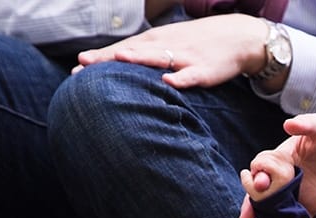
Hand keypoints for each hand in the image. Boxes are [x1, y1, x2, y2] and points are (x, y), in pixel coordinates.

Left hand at [73, 15, 266, 88]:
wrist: (238, 37)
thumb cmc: (198, 43)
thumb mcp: (169, 44)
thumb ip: (146, 55)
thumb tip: (118, 64)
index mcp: (156, 41)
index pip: (123, 49)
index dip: (101, 58)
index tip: (77, 67)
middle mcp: (166, 46)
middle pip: (133, 53)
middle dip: (108, 59)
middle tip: (83, 66)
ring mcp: (185, 57)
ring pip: (159, 58)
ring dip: (139, 59)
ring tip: (119, 60)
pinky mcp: (205, 70)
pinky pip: (191, 76)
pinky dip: (181, 78)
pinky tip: (168, 82)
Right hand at [238, 75, 315, 217]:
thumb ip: (308, 124)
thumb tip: (288, 125)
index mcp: (284, 155)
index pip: (263, 166)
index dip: (259, 175)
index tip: (261, 184)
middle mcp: (286, 175)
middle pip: (263, 192)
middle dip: (252, 206)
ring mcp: (297, 191)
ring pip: (275, 209)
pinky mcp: (310, 203)